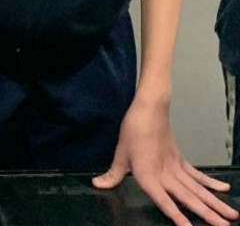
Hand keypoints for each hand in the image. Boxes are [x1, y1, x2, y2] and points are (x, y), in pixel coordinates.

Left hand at [92, 97, 238, 225]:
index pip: (164, 201)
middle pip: (189, 198)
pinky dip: (211, 183)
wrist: (148, 110)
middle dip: (207, 214)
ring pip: (198, 189)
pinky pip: (197, 175)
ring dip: (215, 202)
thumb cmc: (133, 131)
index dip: (176, 216)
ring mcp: (176, 168)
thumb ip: (113, 175)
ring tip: (230, 215)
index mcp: (149, 176)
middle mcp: (165, 175)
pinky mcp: (181, 160)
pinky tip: (224, 190)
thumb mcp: (120, 154)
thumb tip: (98, 185)